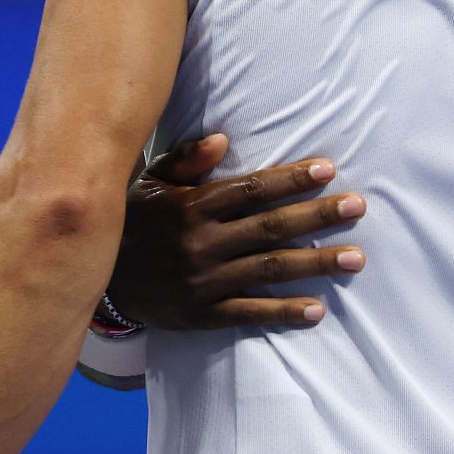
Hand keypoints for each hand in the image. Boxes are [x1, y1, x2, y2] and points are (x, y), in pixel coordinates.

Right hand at [106, 134, 366, 329]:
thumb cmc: (134, 218)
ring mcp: (204, 281)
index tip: (328, 169)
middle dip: (317, 216)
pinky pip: (249, 313)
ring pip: (269, 270)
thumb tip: (224, 139)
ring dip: (315, 263)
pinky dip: (284, 313)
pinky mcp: (202, 314)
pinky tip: (317, 310)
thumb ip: (187, 159)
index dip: (291, 179)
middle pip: (271, 228)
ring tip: (355, 258)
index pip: (252, 190)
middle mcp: (202, 243)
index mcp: (193, 206)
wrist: (95, 277)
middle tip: (358, 206)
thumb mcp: (151, 181)